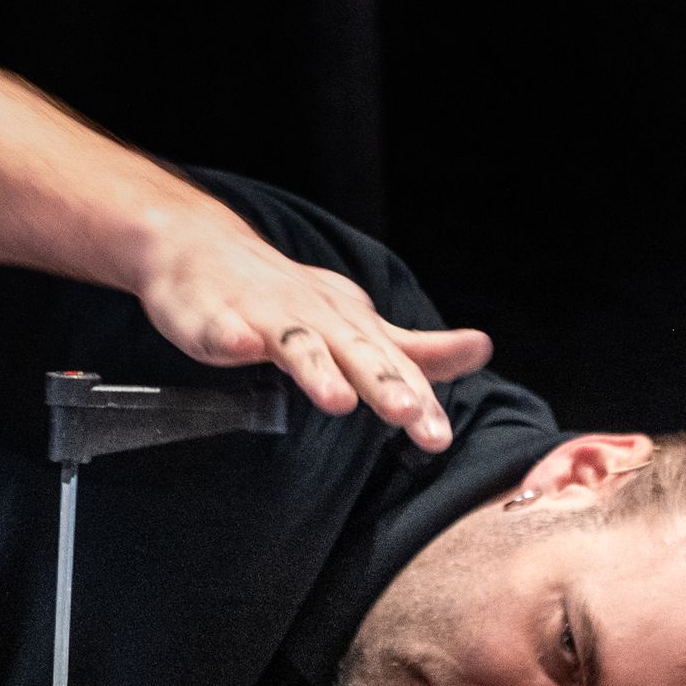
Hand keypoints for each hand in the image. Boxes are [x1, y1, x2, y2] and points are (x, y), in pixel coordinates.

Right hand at [135, 226, 492, 451]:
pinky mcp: (215, 315)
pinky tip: (238, 345)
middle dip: (381, 383)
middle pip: (353, 352)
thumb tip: (481, 350)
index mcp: (349, 325)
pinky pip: (222, 326)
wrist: (204, 248)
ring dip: (316, 369)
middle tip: (408, 415)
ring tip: (338, 400)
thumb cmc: (287, 298)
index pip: (391, 366)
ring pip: (295, 344)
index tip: (438, 437)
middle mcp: (315, 318)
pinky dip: (230, 335)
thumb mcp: (356, 323)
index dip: (416, 400)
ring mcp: (263, 315)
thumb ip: (413, 349)